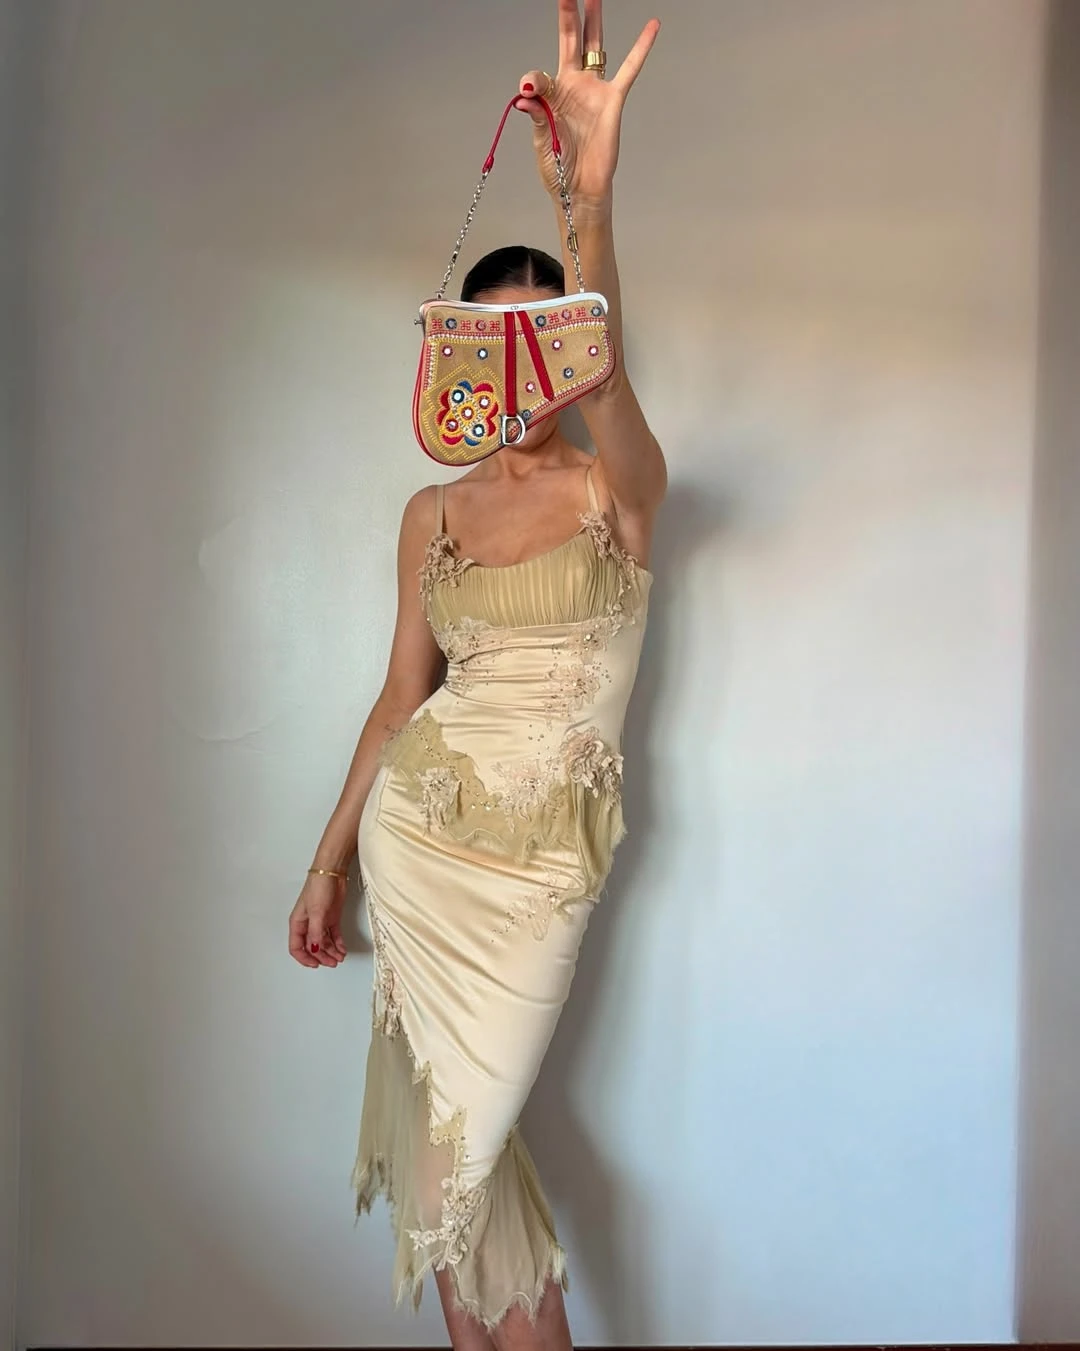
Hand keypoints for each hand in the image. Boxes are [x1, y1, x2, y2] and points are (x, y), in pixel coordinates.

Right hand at [288, 873, 347, 968]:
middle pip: (312, 947)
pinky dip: (338, 944)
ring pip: (324, 943)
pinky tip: (343, 949)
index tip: (316, 964)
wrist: (333, 872)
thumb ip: (315, 933)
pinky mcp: (332, 918)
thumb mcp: (316, 912)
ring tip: (340, 957)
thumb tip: (315, 950)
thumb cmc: (318, 887)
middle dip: (322, 957)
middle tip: (333, 962)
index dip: (305, 958)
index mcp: (298, 923)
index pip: (296, 947)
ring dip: (332, 952)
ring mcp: (320, 921)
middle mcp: (308, 924)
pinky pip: (334, 935)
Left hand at [515, 0, 659, 207]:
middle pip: (570, 40)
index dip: (534, 80)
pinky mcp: (614, 99)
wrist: (580, 189)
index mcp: (552, 94)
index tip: (532, 90)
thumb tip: (528, 90)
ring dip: (593, 21)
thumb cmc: (559, 167)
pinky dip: (641, 47)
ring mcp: (594, 89)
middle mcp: (573, 85)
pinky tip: (652, 25)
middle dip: (568, 15)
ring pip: (595, 46)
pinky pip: (630, 69)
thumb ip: (537, 113)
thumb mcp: (542, 141)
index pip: (540, 74)